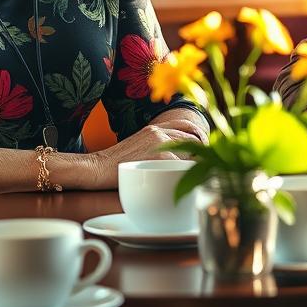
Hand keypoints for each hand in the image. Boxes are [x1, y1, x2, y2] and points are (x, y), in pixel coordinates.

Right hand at [76, 112, 208, 188]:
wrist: (97, 168)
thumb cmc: (115, 164)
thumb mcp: (138, 147)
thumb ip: (155, 146)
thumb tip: (174, 156)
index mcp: (154, 128)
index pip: (185, 125)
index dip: (199, 134)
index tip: (205, 145)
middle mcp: (159, 131)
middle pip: (192, 137)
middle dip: (204, 149)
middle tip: (208, 162)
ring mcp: (161, 144)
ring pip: (192, 149)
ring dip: (199, 161)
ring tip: (202, 173)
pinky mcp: (161, 158)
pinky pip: (185, 164)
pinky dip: (190, 172)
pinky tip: (190, 181)